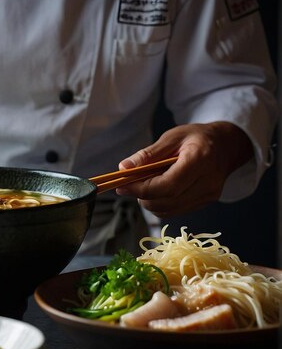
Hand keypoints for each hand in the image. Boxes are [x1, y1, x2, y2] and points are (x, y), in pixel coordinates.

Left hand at [115, 122, 252, 217]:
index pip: (167, 186)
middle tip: (128, 185)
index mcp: (200, 160)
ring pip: (169, 210)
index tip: (122, 185)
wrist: (226, 146)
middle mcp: (208, 182)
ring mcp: (209, 195)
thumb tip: (124, 168)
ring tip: (143, 185)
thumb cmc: (196, 138)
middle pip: (167, 201)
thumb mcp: (171, 137)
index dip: (141, 189)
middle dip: (142, 196)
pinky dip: (159, 205)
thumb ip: (148, 154)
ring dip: (149, 202)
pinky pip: (175, 211)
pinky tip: (156, 191)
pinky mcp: (205, 202)